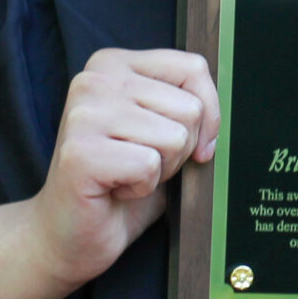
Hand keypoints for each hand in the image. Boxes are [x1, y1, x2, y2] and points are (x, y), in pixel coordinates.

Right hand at [29, 47, 219, 289]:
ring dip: (161, 169)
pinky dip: (142, 188)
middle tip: (140, 163)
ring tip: (126, 175)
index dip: (207, 115)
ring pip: (175, 137)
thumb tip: (228, 105)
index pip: (194, 68)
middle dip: (179, 148)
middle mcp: (94, 80)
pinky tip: (115, 191)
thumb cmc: (121, 182)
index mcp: (113, 63)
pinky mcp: (79, 153)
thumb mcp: (161, 127)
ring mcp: (83, 115)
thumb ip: (187, 103)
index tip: (189, 143)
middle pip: (190, 108)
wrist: (69, 235)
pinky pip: (150, 165)